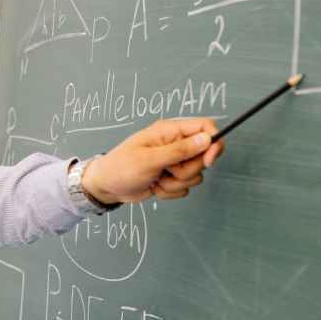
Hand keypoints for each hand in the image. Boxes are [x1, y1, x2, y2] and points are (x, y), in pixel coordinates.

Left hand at [80, 117, 224, 203]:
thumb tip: (206, 139)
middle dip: (186, 170)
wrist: (107, 187)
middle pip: (203, 157)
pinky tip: (155, 186)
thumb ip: (179, 150)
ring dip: (176, 183)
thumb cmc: (121, 167)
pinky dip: (170, 191)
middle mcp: (176, 144)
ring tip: (156, 178)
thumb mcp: (150, 159)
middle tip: (166, 170)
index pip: (205, 127)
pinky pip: (185, 188)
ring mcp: (175, 162)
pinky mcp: (172, 178)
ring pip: (195, 176)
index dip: (213, 143)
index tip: (208, 160)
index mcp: (171, 131)